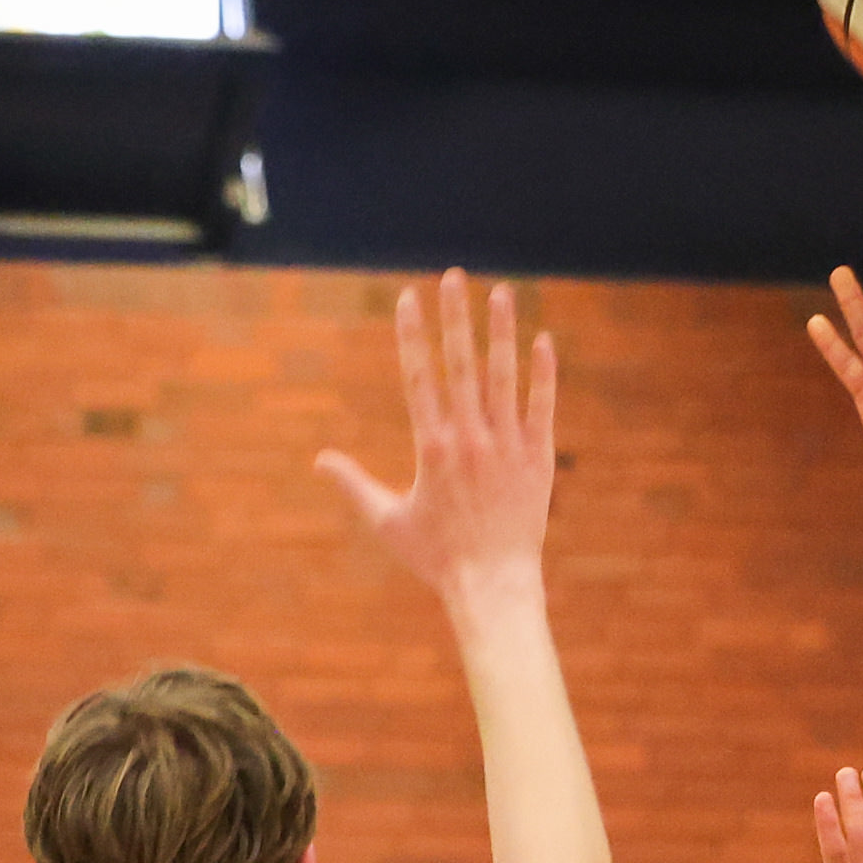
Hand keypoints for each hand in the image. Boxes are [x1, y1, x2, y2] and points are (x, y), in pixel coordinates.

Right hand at [320, 270, 555, 603]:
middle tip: (453, 276)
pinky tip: (542, 342)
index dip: (413, 334)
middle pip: (461, 365)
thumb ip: (354, 486)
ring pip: (504, 377)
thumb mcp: (388, 522)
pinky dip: (543, 374)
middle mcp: (469, 439)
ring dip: (501, 332)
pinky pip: (542, 407)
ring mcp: (506, 447)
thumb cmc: (437, 559)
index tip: (409, 297)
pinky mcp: (537, 459)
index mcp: (431, 448)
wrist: (492, 587)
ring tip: (500, 292)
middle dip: (455, 316)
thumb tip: (319, 462)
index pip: (419, 377)